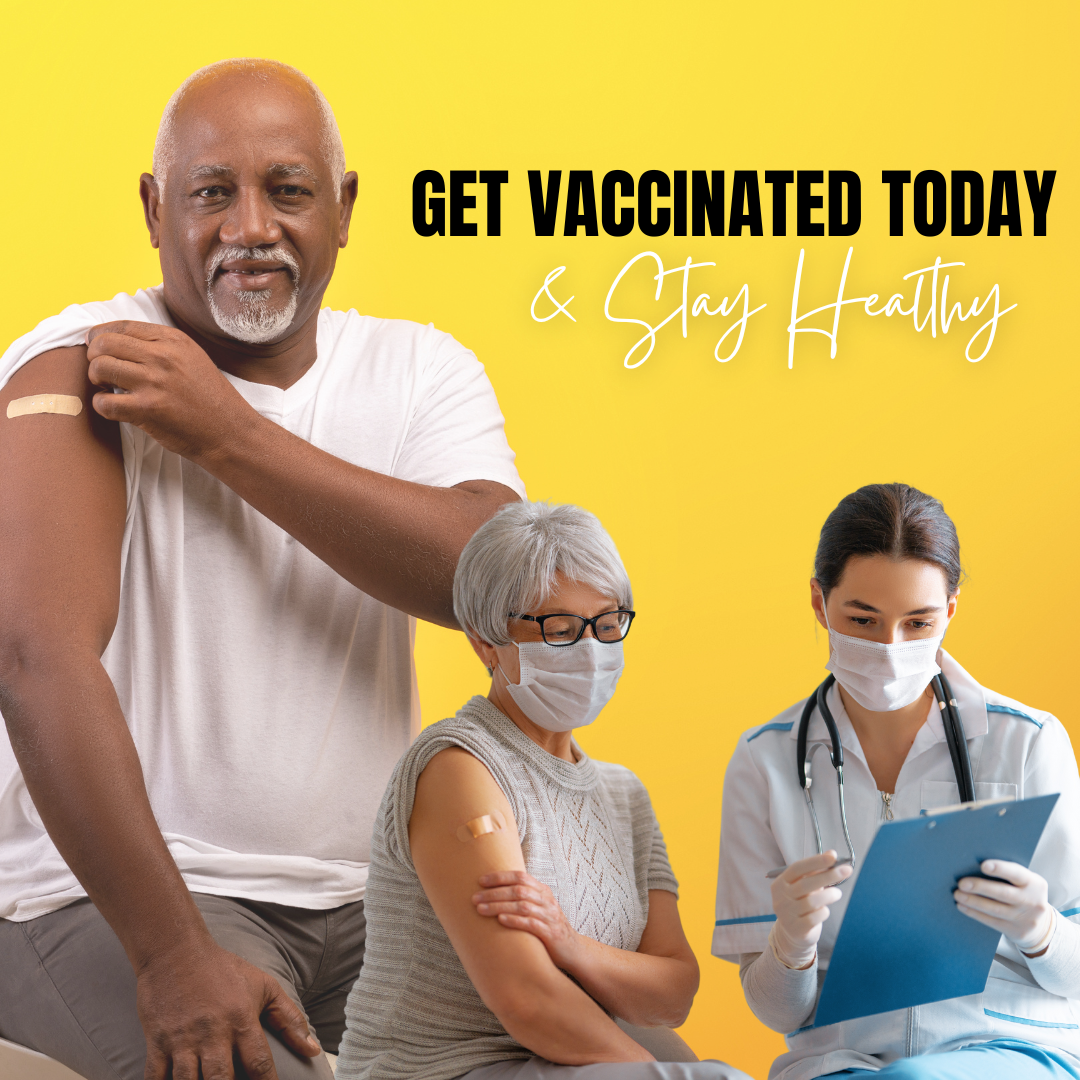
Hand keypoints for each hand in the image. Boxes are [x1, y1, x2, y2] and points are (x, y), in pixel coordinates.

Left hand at [86, 321, 251, 460]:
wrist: (230, 432)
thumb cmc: (211, 399)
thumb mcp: (193, 359)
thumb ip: (161, 346)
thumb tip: (118, 341)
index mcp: (173, 340)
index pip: (120, 326)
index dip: (100, 336)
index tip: (98, 347)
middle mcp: (163, 357)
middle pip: (103, 343)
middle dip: (94, 357)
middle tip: (104, 372)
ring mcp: (155, 383)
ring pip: (99, 368)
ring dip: (97, 380)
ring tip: (110, 388)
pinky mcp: (147, 410)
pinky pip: (104, 402)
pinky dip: (102, 405)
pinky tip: (115, 407)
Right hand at [137, 940, 319, 1079]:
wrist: (176, 952)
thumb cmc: (224, 970)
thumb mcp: (264, 987)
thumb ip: (289, 1018)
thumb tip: (313, 1050)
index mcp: (242, 1019)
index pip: (259, 1064)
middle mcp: (213, 1032)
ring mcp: (182, 1039)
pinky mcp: (157, 1041)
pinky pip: (155, 1077)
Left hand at [473, 871, 582, 971]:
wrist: (573, 950)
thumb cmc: (549, 928)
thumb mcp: (539, 908)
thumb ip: (524, 899)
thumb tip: (495, 891)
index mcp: (543, 891)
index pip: (520, 876)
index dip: (500, 877)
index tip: (481, 880)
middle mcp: (546, 900)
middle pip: (518, 890)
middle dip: (494, 893)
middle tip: (475, 897)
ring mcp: (549, 916)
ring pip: (522, 905)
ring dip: (499, 906)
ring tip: (481, 909)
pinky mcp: (551, 933)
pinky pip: (531, 924)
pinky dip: (515, 921)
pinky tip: (501, 920)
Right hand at [770, 850, 852, 968]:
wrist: (792, 934)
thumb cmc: (801, 904)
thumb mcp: (803, 887)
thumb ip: (814, 873)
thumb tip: (831, 855)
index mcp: (781, 883)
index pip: (797, 868)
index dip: (815, 861)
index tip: (833, 856)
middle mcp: (781, 898)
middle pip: (805, 884)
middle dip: (828, 875)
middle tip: (847, 870)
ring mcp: (787, 914)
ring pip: (811, 901)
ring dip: (829, 895)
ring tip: (837, 893)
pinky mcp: (796, 929)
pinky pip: (815, 917)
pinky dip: (824, 911)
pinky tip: (825, 910)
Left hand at [955, 860, 1054, 953]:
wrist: (1042, 925)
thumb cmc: (1024, 894)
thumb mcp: (1025, 883)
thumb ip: (1008, 874)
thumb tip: (974, 865)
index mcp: (1035, 883)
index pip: (1018, 874)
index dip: (1001, 869)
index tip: (983, 865)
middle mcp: (1032, 901)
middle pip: (1004, 893)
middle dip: (981, 887)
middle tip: (961, 883)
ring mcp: (1026, 919)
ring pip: (995, 909)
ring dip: (973, 902)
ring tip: (957, 894)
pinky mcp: (1017, 931)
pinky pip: (992, 922)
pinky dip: (975, 913)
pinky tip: (962, 906)